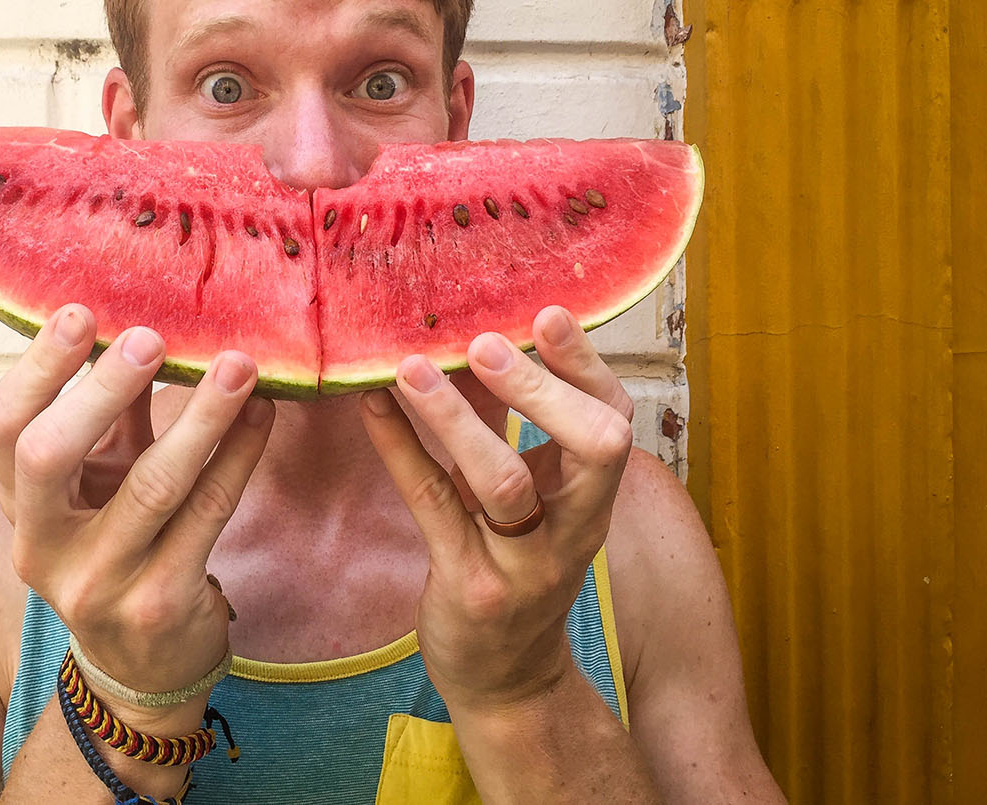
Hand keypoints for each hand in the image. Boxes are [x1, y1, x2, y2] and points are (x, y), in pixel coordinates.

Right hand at [0, 304, 274, 705]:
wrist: (143, 664)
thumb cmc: (120, 544)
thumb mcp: (99, 482)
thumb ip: (110, 415)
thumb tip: (140, 320)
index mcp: (18, 506)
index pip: (1, 427)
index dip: (36, 368)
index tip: (80, 312)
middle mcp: (42, 547)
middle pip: (46, 456)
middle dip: (100, 389)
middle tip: (151, 336)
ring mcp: (99, 582)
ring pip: (149, 486)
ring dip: (200, 417)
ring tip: (239, 365)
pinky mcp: (160, 603)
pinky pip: (207, 514)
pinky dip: (238, 456)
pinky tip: (262, 416)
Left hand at [359, 306, 633, 714]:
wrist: (507, 675)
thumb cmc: (516, 562)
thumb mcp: (533, 495)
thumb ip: (517, 427)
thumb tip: (475, 337)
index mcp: (592, 495)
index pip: (613, 418)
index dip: (585, 366)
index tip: (548, 312)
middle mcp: (572, 526)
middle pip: (592, 448)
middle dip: (541, 390)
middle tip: (483, 343)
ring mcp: (523, 562)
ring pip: (504, 484)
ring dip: (457, 421)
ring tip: (411, 368)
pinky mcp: (470, 585)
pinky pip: (434, 507)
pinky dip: (401, 451)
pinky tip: (373, 406)